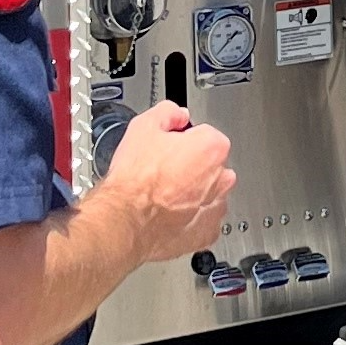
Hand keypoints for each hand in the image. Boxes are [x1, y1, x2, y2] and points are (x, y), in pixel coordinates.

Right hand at [98, 102, 235, 262]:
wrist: (125, 220)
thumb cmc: (134, 180)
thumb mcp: (143, 126)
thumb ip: (168, 112)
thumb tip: (177, 115)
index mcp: (212, 147)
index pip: (204, 134)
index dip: (183, 138)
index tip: (169, 145)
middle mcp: (221, 178)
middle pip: (209, 163)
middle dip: (191, 164)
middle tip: (163, 169)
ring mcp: (215, 207)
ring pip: (207, 192)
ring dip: (192, 192)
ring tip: (163, 193)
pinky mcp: (206, 232)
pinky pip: (203, 219)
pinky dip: (190, 217)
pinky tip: (168, 212)